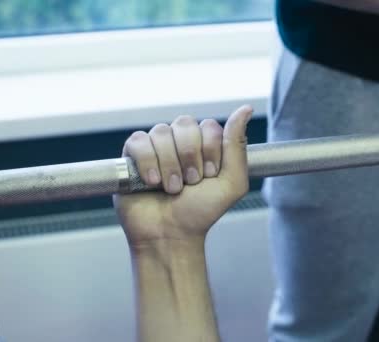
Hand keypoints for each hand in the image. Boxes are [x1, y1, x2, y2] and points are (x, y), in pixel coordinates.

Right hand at [114, 105, 251, 247]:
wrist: (170, 235)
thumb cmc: (201, 211)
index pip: (209, 126)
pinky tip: (151, 182)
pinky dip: (147, 162)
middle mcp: (180, 141)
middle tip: (190, 183)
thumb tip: (245, 108)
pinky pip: (138, 141)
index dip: (209, 151)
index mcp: (205, 144)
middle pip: (185, 124)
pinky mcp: (132, 155)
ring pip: (161, 132)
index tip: (209, 176)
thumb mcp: (232, 182)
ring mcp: (156, 147)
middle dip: (189, 157)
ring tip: (171, 188)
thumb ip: (237, 145)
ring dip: (170, 165)